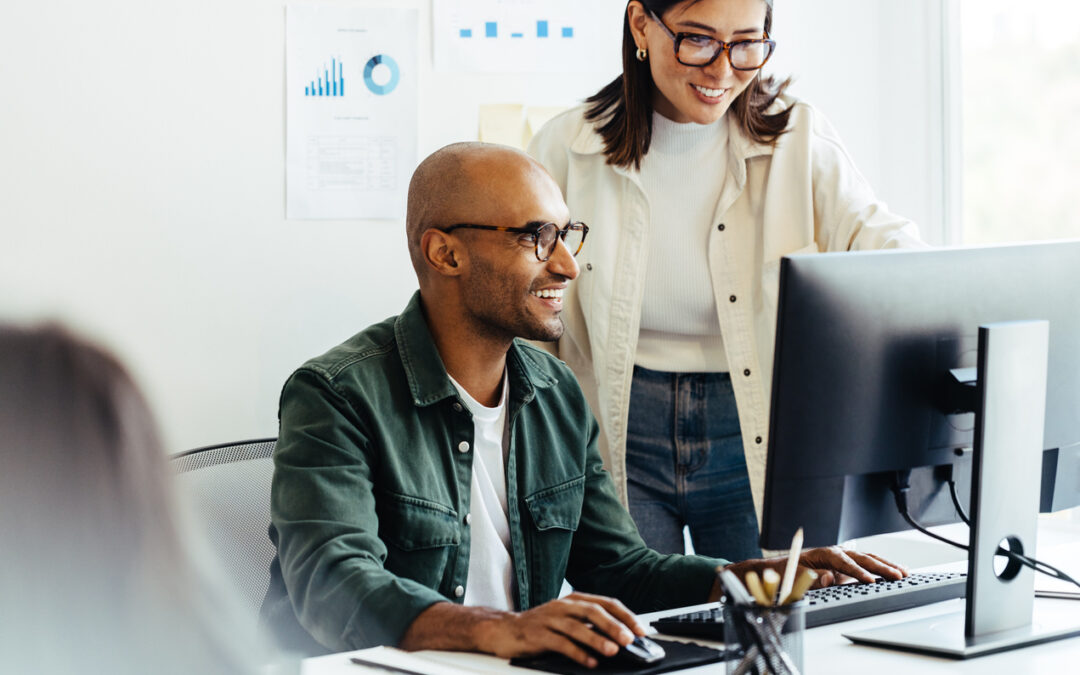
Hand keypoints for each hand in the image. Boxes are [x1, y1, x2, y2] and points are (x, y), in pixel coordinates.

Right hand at [477, 591, 643, 667]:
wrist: (504, 629)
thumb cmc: (541, 626)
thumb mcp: (567, 620)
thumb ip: (590, 625)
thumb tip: (620, 637)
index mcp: (574, 600)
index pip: (606, 603)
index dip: (625, 616)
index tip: (641, 630)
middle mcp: (562, 606)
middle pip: (592, 611)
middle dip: (613, 625)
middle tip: (629, 639)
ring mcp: (549, 619)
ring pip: (577, 627)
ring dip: (597, 639)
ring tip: (612, 651)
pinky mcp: (537, 634)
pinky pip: (560, 643)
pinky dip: (577, 653)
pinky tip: (589, 662)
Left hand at [796, 546, 909, 586]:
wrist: (786, 567)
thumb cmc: (790, 570)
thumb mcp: (795, 574)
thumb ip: (810, 577)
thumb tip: (827, 579)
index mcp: (826, 554)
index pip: (845, 563)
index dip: (858, 572)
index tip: (870, 581)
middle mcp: (838, 553)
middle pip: (862, 558)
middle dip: (880, 567)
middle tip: (897, 576)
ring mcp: (846, 559)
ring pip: (869, 559)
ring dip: (886, 566)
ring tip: (904, 573)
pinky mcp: (849, 567)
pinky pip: (869, 566)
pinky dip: (883, 567)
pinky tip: (897, 571)